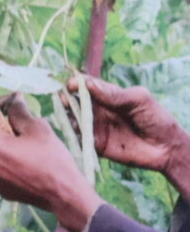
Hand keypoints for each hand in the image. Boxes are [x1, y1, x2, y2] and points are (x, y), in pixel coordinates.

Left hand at [0, 94, 100, 231]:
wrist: (65, 196)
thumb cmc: (53, 160)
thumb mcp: (38, 129)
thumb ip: (20, 112)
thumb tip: (13, 99)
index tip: (14, 103)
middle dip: (6, 127)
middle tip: (25, 125)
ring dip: (8, 145)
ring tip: (30, 145)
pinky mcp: (1, 190)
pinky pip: (2, 169)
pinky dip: (11, 162)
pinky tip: (29, 162)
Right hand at [73, 76, 189, 186]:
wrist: (166, 149)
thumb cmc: (157, 119)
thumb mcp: (139, 100)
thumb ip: (115, 94)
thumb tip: (88, 84)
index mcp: (108, 95)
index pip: (87, 85)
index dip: (77, 83)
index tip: (71, 84)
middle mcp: (98, 109)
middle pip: (75, 101)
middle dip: (67, 98)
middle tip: (64, 99)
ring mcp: (95, 127)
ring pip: (73, 119)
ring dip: (67, 116)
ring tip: (69, 115)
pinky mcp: (95, 144)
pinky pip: (79, 138)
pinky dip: (73, 135)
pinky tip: (74, 131)